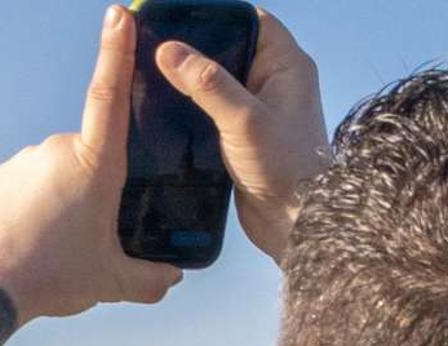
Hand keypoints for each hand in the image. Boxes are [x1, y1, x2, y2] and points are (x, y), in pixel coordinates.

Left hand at [0, 5, 182, 321]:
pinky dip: (36, 208)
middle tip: (88, 236)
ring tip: (55, 246)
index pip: (109, 95)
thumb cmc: (50, 276)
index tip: (119, 16)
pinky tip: (32, 241)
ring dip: (63, 200)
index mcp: (94, 164)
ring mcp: (24, 160)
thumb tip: (173, 278)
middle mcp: (57, 150)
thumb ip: (150, 279)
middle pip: (90, 157)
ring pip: (58, 173)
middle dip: (94, 189)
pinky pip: (29, 185)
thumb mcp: (111, 281)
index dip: (116, 52)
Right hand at [156, 8, 328, 261]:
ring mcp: (257, 109)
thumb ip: (207, 83)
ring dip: (188, 81)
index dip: (217, 16)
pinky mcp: (241, 135)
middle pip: (229, 49)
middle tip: (154, 47)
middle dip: (194, 48)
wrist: (297, 224)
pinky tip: (162, 111)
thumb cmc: (285, 168)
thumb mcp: (244, 119)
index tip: (178, 18)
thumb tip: (169, 50)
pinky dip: (190, 108)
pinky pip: (211, 109)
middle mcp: (274, 82)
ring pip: (216, 81)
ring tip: (150, 76)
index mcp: (287, 65)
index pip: (252, 21)